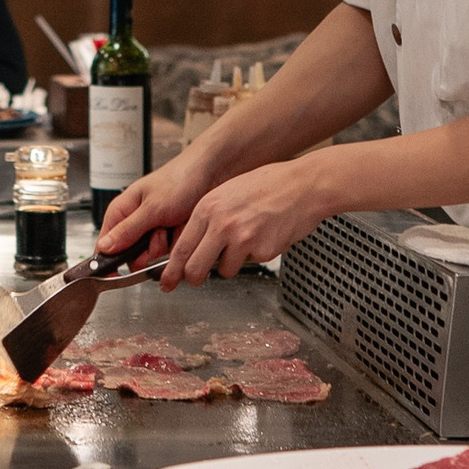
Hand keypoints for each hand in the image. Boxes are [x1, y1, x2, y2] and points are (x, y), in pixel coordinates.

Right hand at [94, 146, 216, 268]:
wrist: (213, 174)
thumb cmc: (180, 180)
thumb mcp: (152, 208)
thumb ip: (127, 230)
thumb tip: (103, 248)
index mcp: (122, 212)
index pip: (105, 245)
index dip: (110, 262)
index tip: (116, 275)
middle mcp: (136, 222)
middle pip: (132, 256)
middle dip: (148, 251)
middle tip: (159, 235)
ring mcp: (154, 230)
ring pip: (153, 257)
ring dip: (166, 246)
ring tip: (174, 226)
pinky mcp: (171, 235)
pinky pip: (171, 254)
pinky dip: (179, 244)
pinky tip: (183, 229)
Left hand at [150, 157, 333, 291]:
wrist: (302, 186)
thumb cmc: (267, 186)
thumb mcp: (227, 193)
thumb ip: (208, 218)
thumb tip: (193, 246)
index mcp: (207, 208)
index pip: (181, 248)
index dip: (171, 271)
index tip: (167, 282)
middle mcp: (221, 224)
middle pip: (194, 269)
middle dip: (194, 279)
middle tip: (197, 279)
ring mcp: (241, 238)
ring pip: (224, 271)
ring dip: (232, 263)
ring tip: (246, 241)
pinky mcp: (262, 250)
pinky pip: (250, 264)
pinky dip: (255, 256)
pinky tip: (264, 236)